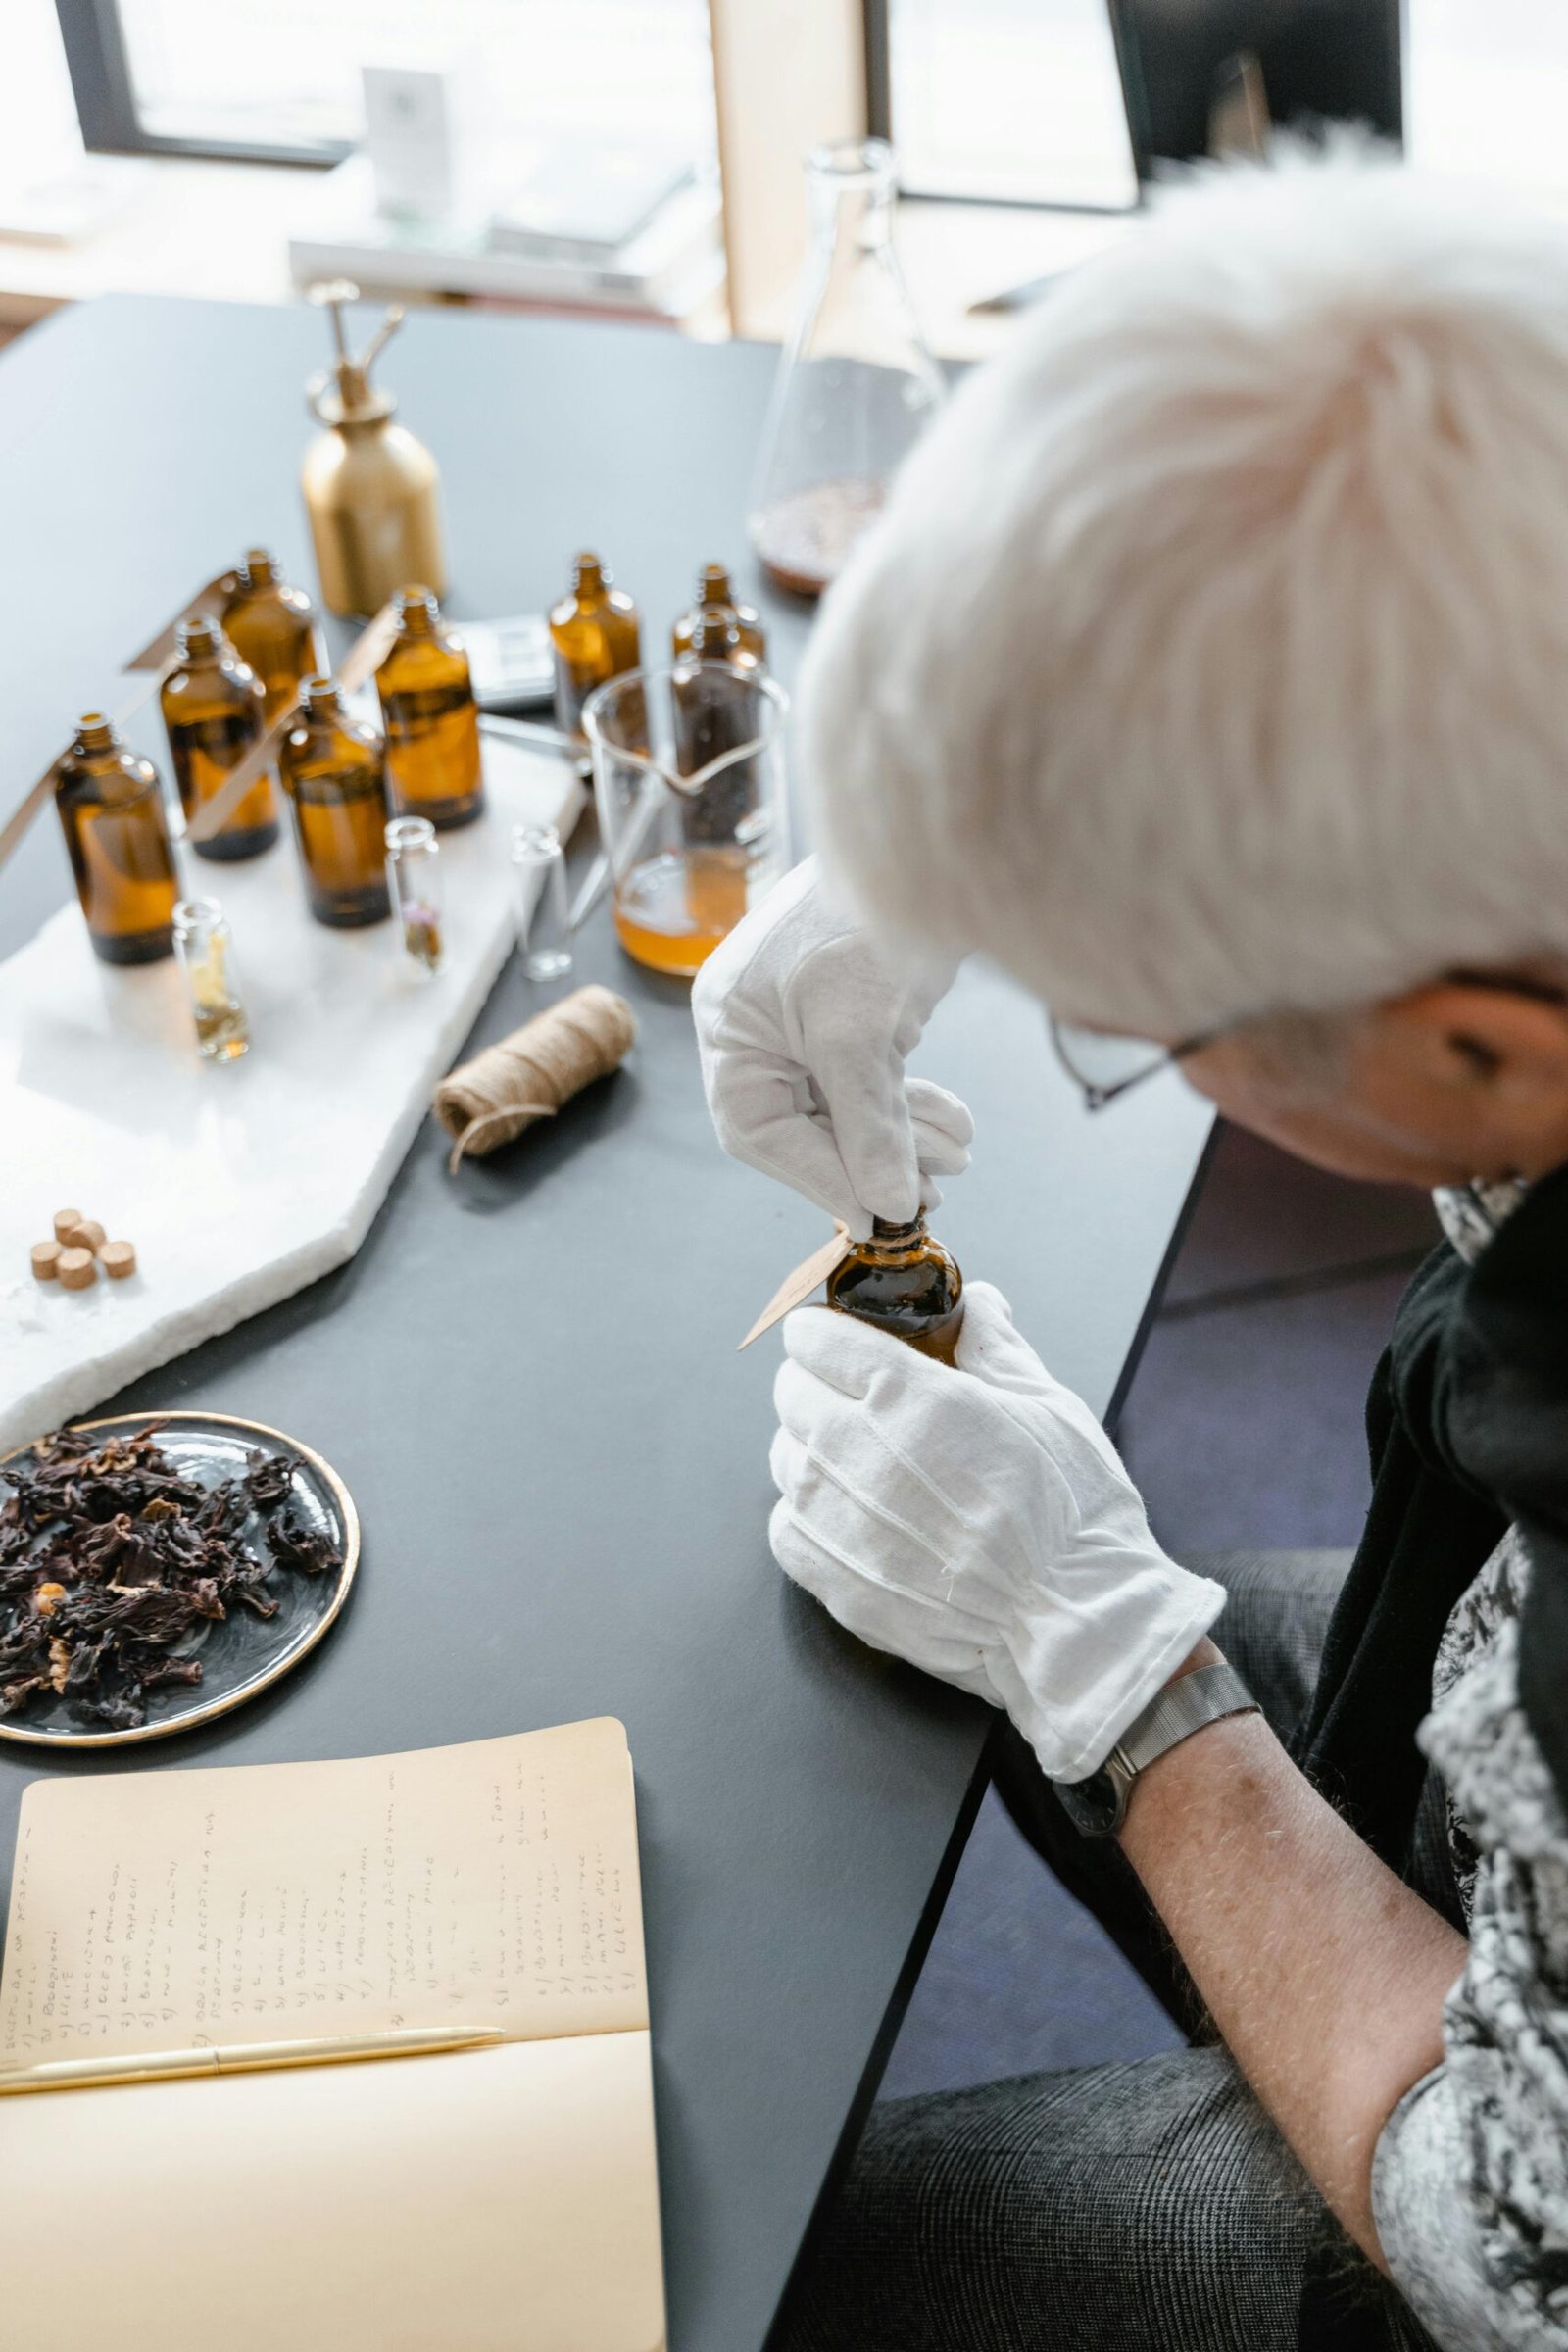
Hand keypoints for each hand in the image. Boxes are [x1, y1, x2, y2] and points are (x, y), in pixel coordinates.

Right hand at [691, 857, 973, 1239]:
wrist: (931, 837)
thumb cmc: (867, 918)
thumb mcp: (859, 1033)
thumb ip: (870, 1125)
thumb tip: (888, 1206)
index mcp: (731, 1026)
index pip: (760, 1131)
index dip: (820, 1180)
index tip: (877, 1216)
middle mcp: (761, 1026)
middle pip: (807, 1124)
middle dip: (872, 1161)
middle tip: (928, 1200)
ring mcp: (809, 1018)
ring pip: (849, 1105)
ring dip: (903, 1139)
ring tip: (957, 1160)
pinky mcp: (855, 1010)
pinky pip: (875, 1079)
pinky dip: (912, 1105)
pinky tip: (955, 1126)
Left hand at [769, 1283, 1225, 1781]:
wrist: (1076, 1629)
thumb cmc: (1073, 1517)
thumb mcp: (1049, 1406)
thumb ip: (995, 1344)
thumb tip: (974, 1303)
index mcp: (910, 1398)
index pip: (815, 1338)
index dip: (826, 1332)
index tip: (838, 1338)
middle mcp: (859, 1454)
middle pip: (790, 1392)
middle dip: (818, 1383)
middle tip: (858, 1397)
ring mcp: (840, 1524)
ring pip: (784, 1457)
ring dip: (811, 1448)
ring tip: (862, 1460)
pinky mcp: (837, 1584)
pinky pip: (786, 1528)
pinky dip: (808, 1514)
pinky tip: (853, 1515)